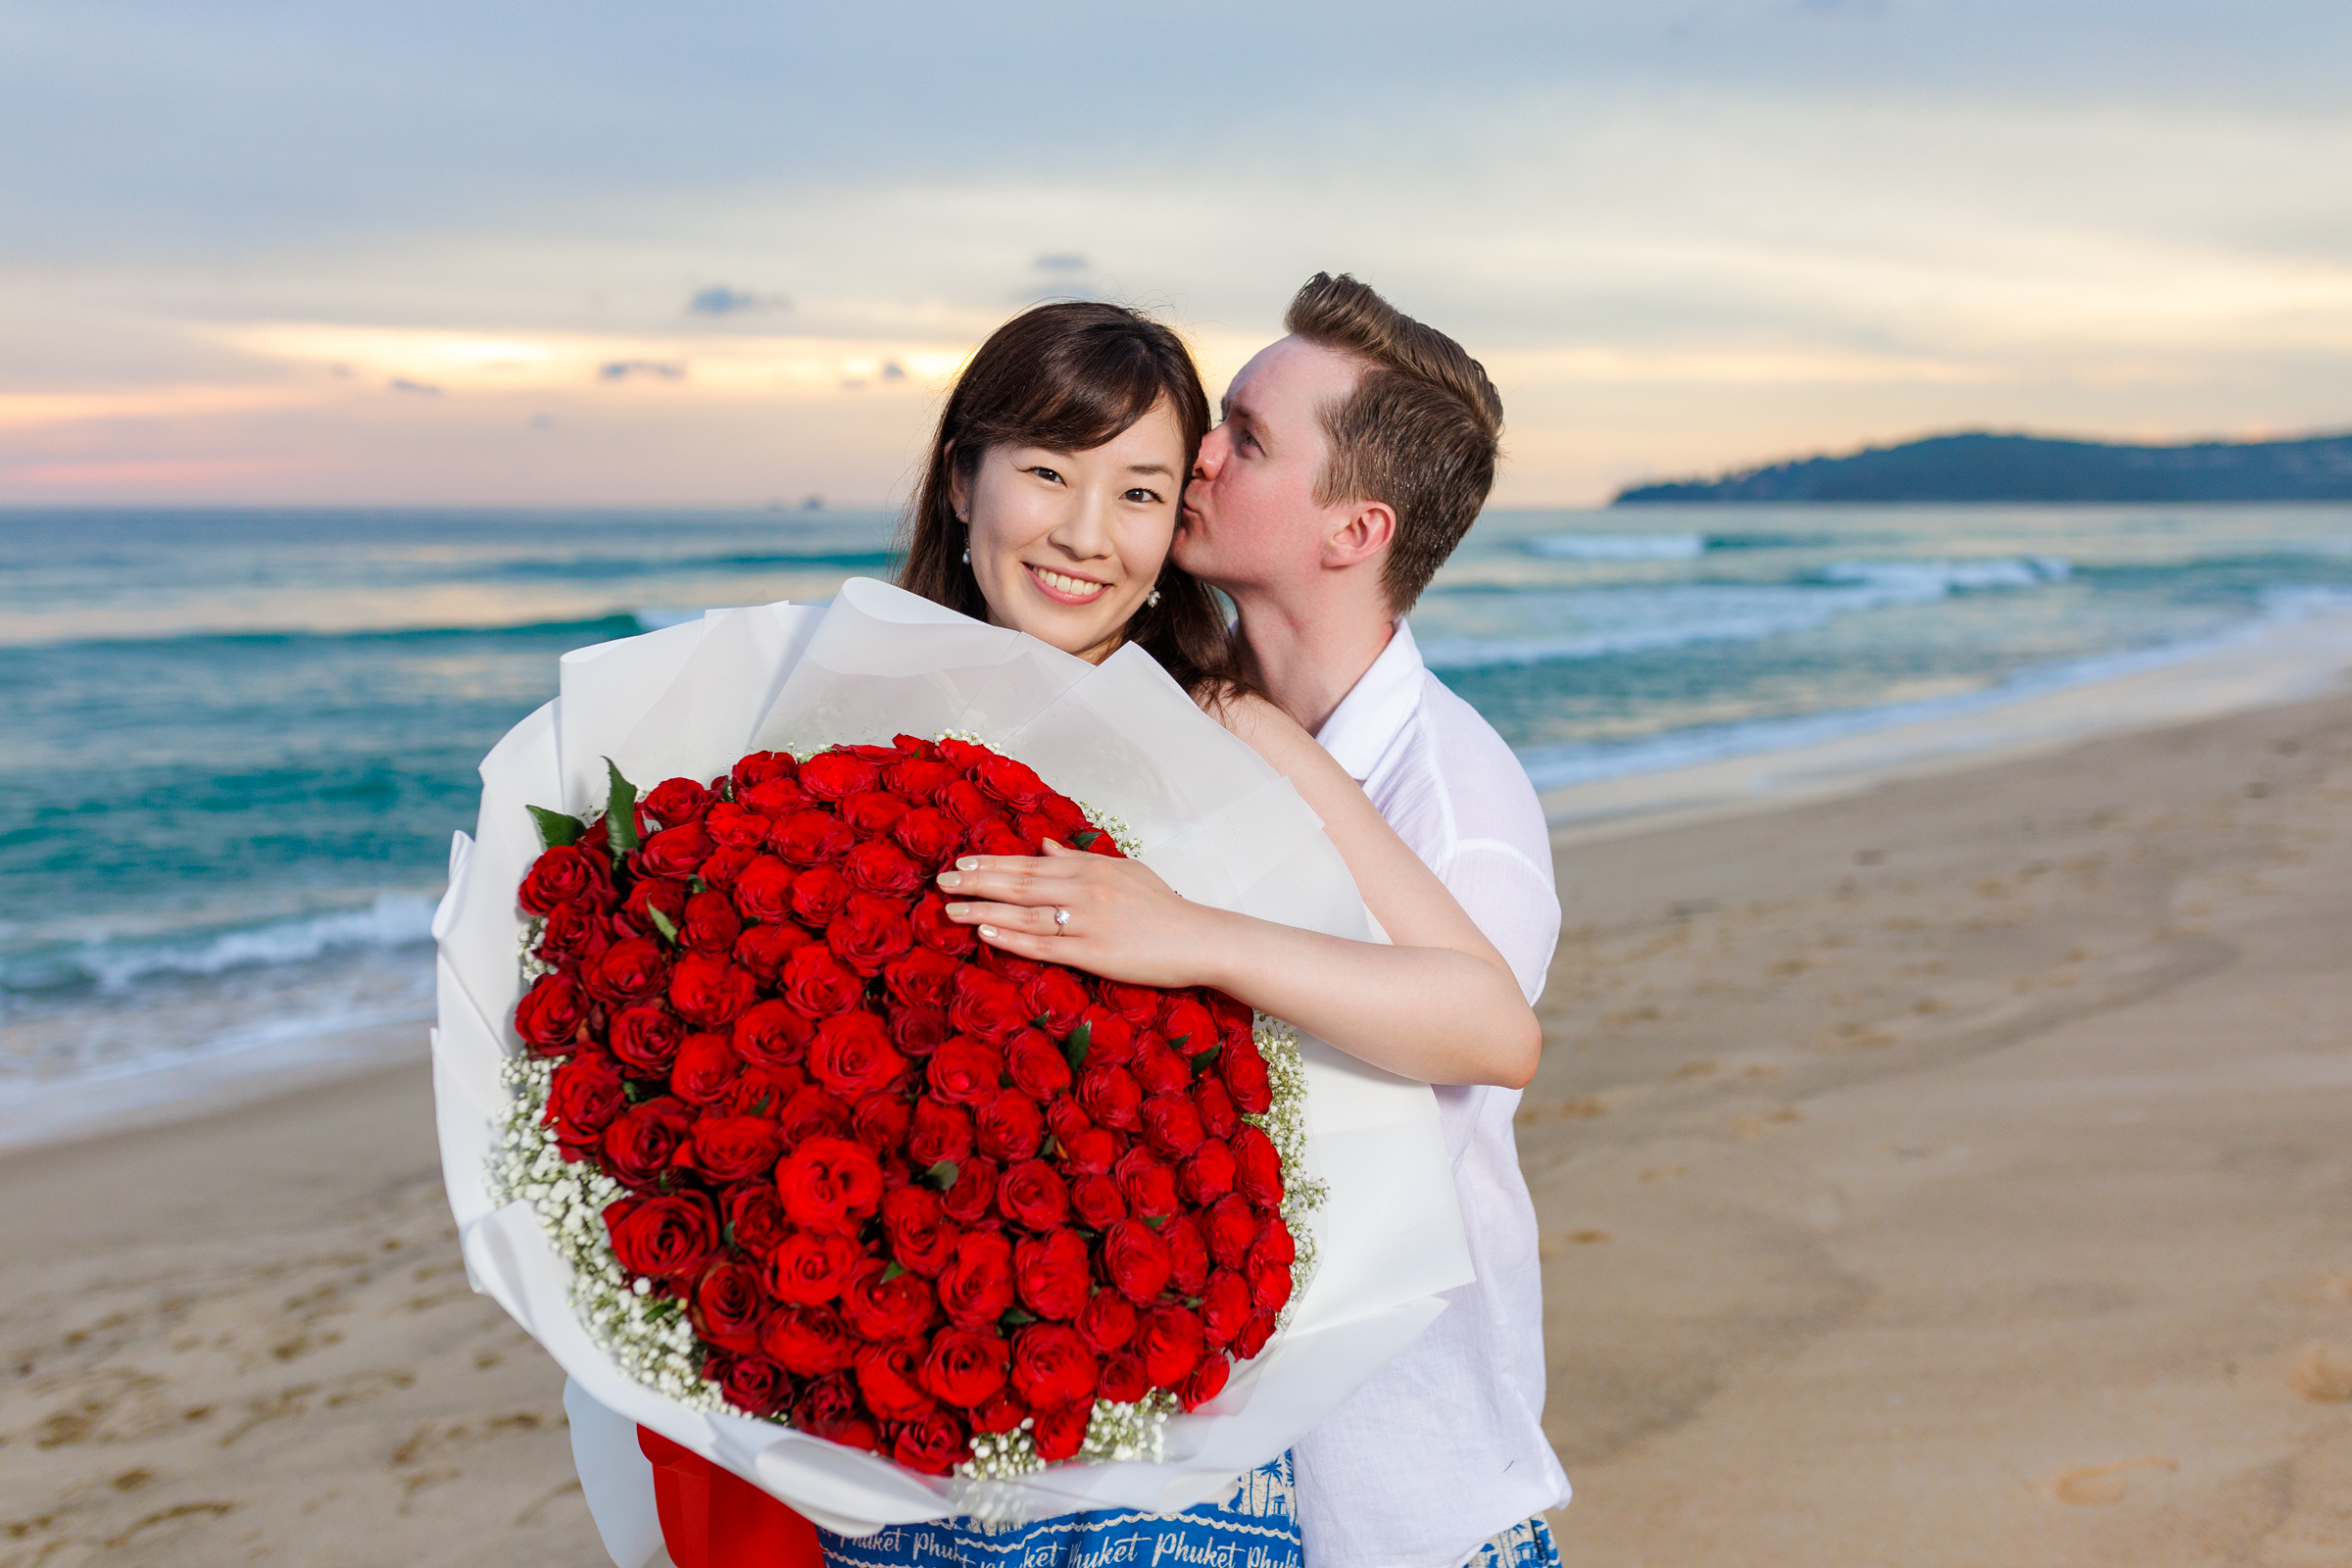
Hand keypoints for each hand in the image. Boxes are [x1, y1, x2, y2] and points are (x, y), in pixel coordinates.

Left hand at [934, 841, 1228, 988]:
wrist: (1198, 939)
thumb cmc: (1162, 907)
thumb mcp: (1124, 871)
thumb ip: (1081, 860)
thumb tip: (1045, 846)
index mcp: (1090, 868)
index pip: (1030, 863)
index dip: (992, 863)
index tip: (961, 863)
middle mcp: (1084, 891)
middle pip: (1019, 885)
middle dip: (976, 883)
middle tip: (942, 882)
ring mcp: (1087, 922)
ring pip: (1024, 914)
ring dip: (984, 911)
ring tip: (951, 910)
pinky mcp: (1093, 953)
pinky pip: (1044, 946)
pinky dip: (1012, 939)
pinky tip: (986, 934)